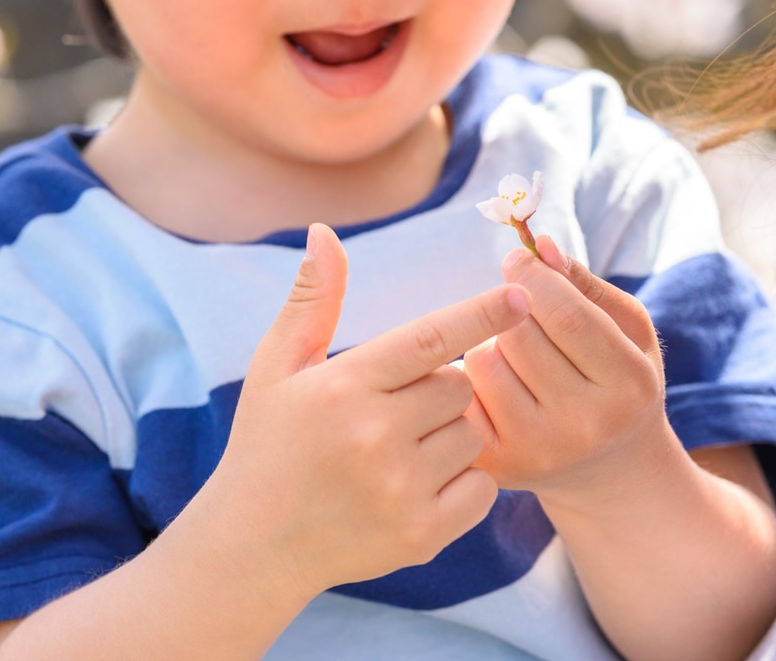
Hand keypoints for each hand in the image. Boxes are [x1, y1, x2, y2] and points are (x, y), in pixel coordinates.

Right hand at [208, 223, 531, 597]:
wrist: (255, 545)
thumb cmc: (268, 444)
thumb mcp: (276, 368)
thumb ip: (312, 301)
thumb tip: (325, 232)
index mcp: (343, 386)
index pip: (432, 337)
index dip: (481, 313)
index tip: (520, 296)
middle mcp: (375, 436)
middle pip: (459, 386)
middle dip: (441, 388)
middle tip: (397, 409)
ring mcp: (400, 489)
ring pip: (472, 435)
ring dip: (450, 434)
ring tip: (400, 450)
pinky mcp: (421, 534)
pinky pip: (482, 487)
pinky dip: (463, 482)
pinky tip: (418, 484)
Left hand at [463, 235, 667, 503]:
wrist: (610, 473)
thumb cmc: (616, 384)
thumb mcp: (625, 332)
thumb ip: (584, 284)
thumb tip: (539, 246)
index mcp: (628, 386)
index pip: (566, 315)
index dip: (533, 277)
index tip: (517, 260)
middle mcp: (586, 425)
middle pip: (518, 335)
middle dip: (512, 312)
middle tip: (523, 318)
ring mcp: (539, 451)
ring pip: (482, 361)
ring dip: (490, 345)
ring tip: (517, 361)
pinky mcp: (498, 466)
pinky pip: (461, 395)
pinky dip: (470, 380)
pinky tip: (497, 389)